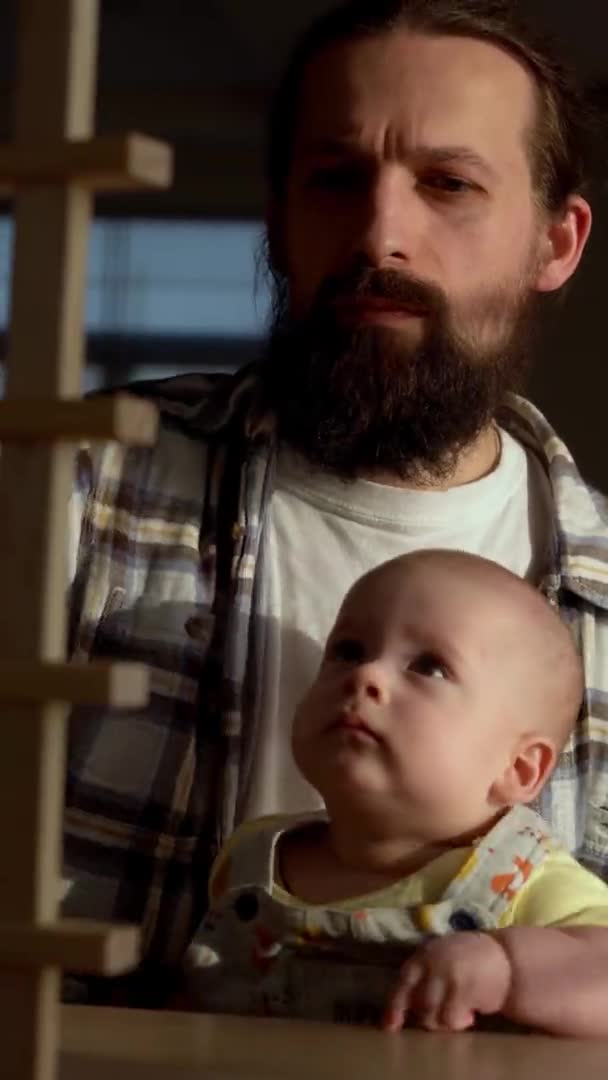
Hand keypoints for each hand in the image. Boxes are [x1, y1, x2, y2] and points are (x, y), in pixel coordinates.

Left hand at [383, 932, 511, 1032]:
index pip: (403, 981)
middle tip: (438, 1018)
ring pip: (433, 1015)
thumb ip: (425, 973)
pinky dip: (460, 1022)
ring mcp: (448, 976)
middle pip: (418, 1004)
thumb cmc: (471, 958)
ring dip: (444, 1022)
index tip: (389, 1026)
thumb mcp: (443, 955)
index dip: (394, 1005)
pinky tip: (470, 1015)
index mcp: (425, 953)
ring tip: (458, 1015)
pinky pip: (451, 1019)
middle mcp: (433, 963)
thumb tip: (408, 1004)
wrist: (506, 957)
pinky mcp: (464, 990)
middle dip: (426, 1017)